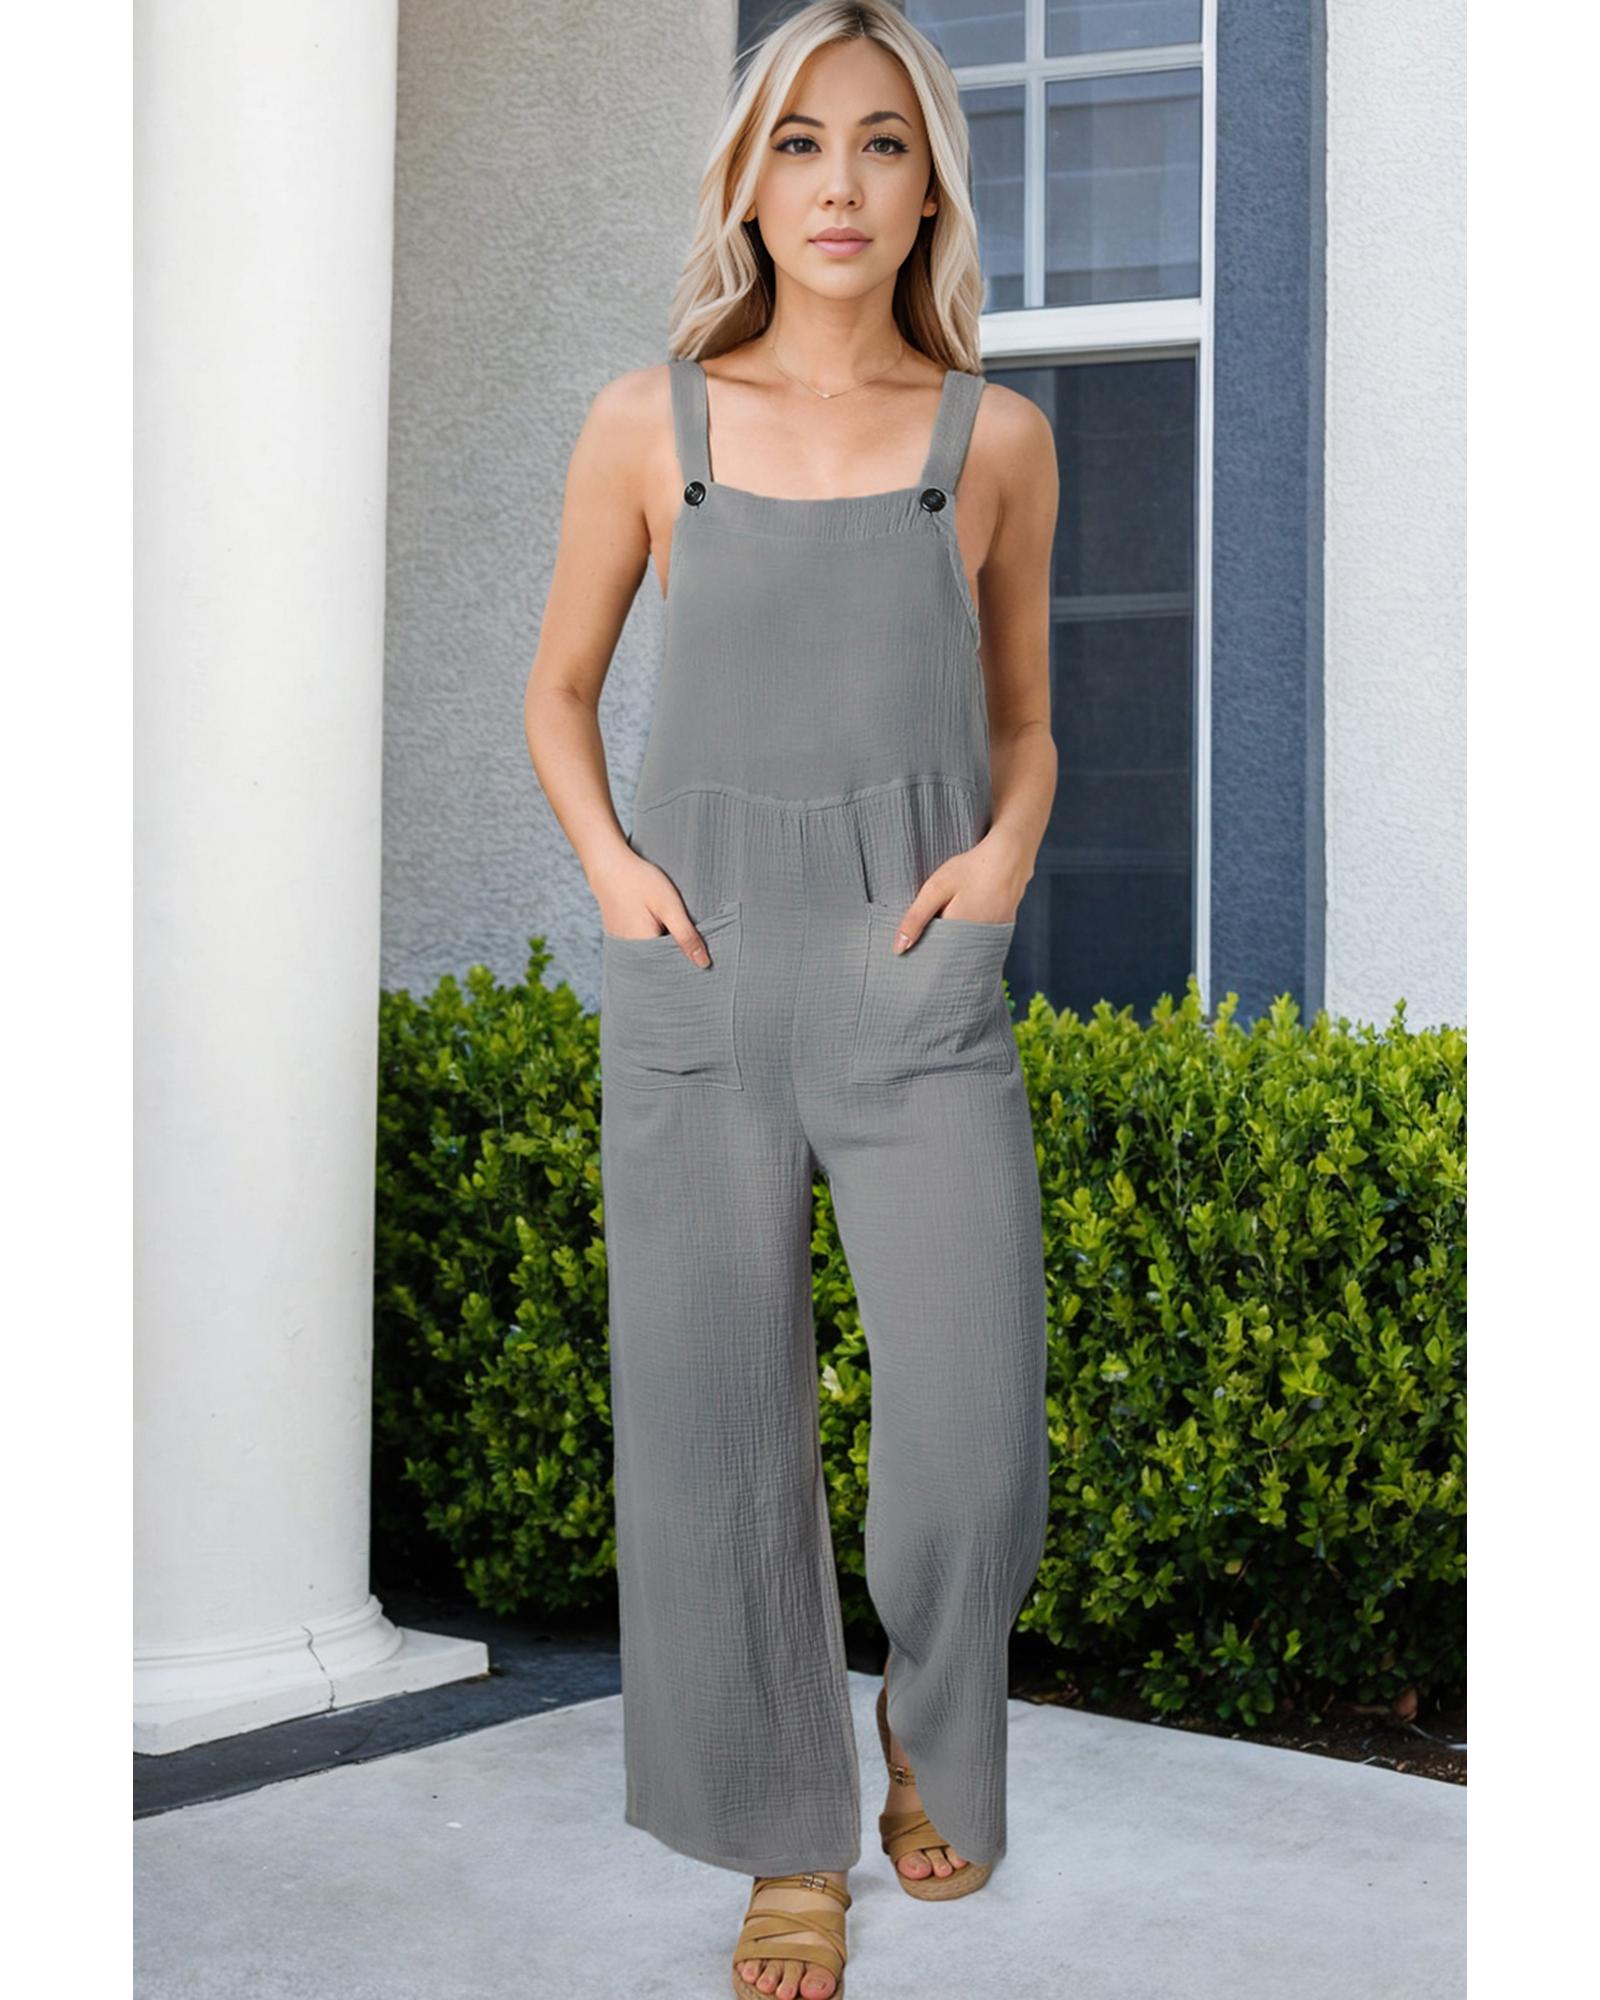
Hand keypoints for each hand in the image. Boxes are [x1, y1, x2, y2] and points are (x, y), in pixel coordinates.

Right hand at [593, 857, 712, 965]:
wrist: (609, 864)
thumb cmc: (639, 882)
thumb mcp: (669, 907)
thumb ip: (686, 936)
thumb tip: (703, 963)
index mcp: (643, 950)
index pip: (671, 968)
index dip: (688, 962)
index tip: (703, 954)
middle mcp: (629, 952)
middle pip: (661, 964)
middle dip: (678, 955)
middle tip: (691, 939)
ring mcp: (622, 944)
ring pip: (651, 954)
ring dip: (665, 946)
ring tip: (674, 929)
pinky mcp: (620, 935)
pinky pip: (642, 945)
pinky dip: (653, 939)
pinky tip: (660, 925)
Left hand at [885, 836, 1028, 953]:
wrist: (1010, 856)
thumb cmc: (971, 869)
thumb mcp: (936, 889)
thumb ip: (916, 918)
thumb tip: (898, 949)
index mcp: (958, 935)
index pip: (935, 957)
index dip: (923, 953)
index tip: (912, 950)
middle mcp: (978, 942)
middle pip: (951, 956)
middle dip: (938, 948)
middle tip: (930, 932)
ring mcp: (993, 938)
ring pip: (966, 948)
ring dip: (954, 942)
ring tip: (950, 919)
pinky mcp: (1002, 931)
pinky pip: (980, 940)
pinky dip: (969, 935)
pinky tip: (966, 919)